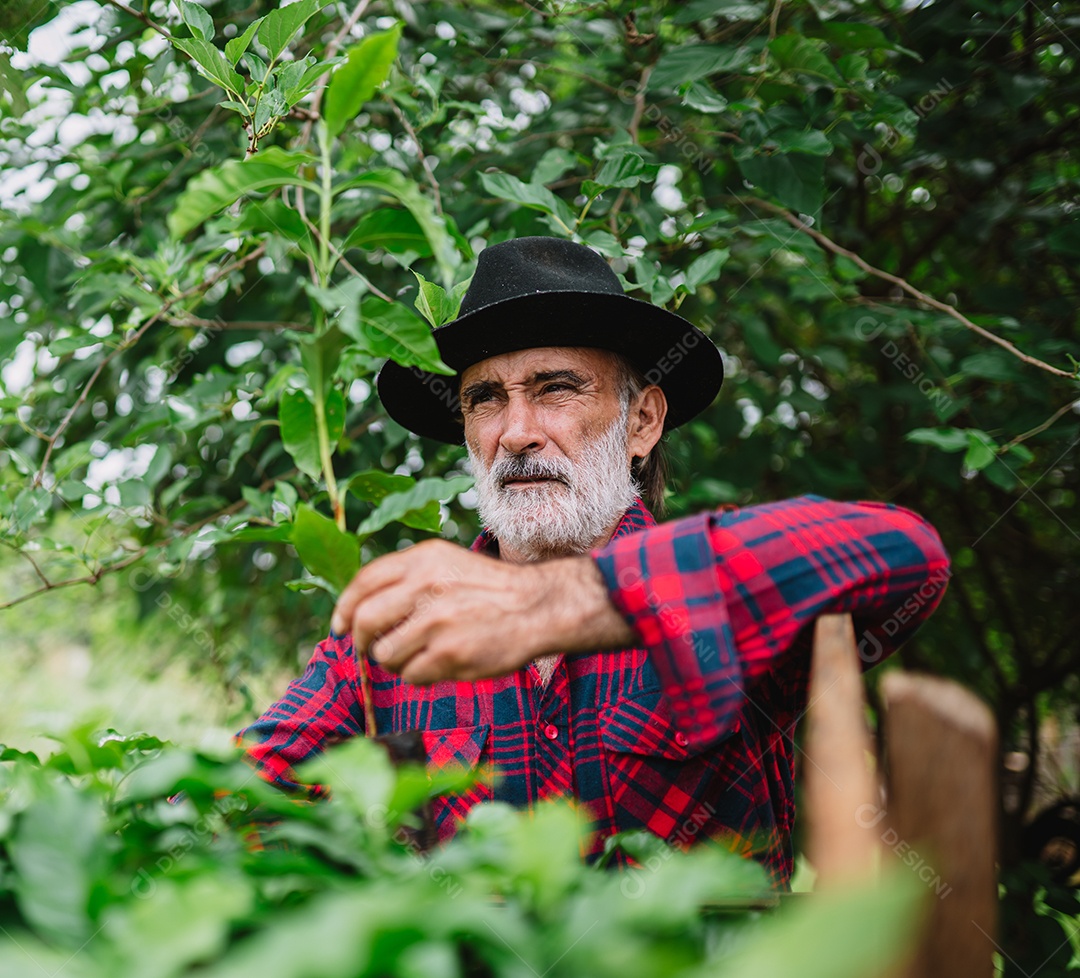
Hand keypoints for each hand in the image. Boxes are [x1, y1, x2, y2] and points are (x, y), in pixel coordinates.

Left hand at [329, 540, 634, 684]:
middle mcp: (425, 586)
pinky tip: (440, 665)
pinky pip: (411, 676)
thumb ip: (407, 577)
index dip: (344, 608)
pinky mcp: (449, 654)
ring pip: (385, 654)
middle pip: (364, 621)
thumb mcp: (448, 563)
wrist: (537, 606)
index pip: (363, 583)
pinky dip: (419, 676)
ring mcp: (436, 622)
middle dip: (362, 641)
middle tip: (372, 649)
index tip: (339, 625)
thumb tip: (358, 608)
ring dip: (395, 662)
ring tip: (419, 656)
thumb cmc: (490, 589)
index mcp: (423, 560)